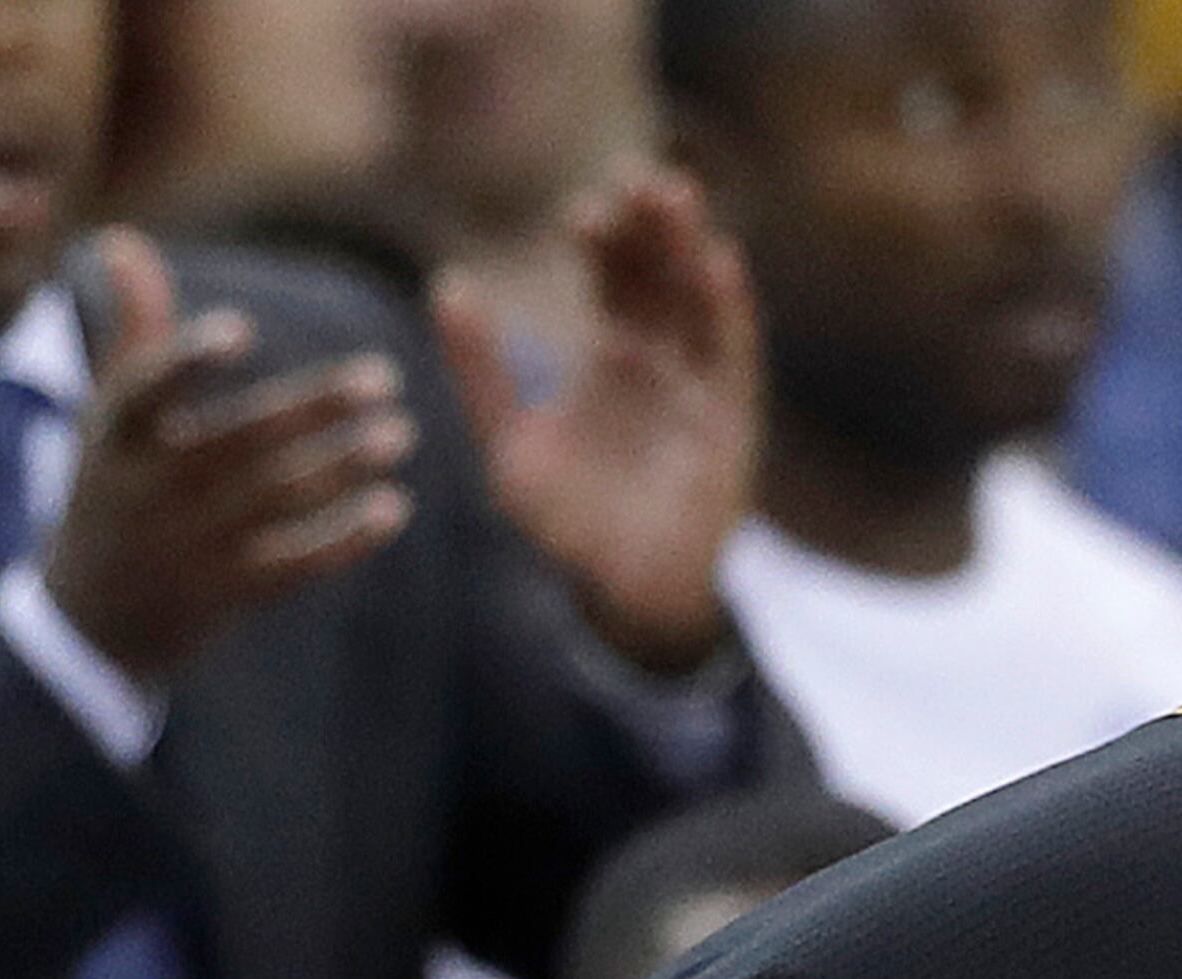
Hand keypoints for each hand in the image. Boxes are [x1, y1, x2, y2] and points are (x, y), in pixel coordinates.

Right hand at [42, 227, 416, 682]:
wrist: (95, 616)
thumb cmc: (112, 488)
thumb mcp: (107, 414)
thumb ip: (134, 331)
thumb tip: (125, 240)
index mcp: (119, 434)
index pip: (148, 390)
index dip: (188, 361)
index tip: (240, 330)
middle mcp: (153, 488)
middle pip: (239, 442)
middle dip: (314, 409)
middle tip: (384, 377)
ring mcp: (192, 545)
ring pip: (276, 501)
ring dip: (343, 468)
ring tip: (400, 435)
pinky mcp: (228, 593)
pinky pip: (294, 563)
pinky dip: (344, 539)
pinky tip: (393, 508)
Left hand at [433, 171, 757, 674]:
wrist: (620, 601)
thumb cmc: (568, 530)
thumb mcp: (506, 445)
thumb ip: (479, 371)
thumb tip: (447, 282)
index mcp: (613, 359)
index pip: (613, 277)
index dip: (603, 239)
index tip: (583, 213)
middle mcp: (661, 363)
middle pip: (660, 272)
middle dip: (651, 223)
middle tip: (637, 175)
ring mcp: (699, 389)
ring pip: (698, 298)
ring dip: (690, 244)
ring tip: (675, 192)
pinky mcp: (731, 424)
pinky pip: (734, 356)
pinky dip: (729, 310)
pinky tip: (718, 262)